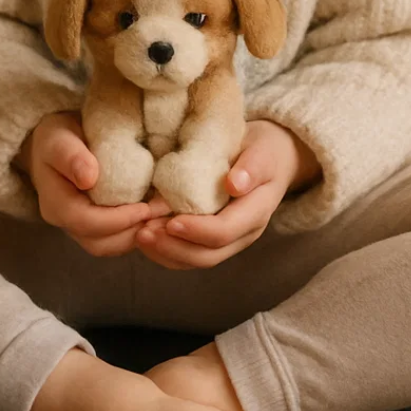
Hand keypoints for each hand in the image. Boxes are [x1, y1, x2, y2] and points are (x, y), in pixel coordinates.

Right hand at [23, 112, 166, 256]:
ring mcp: (78, 227)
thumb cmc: (57, 137)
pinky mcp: (92, 225)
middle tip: (162, 212)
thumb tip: (88, 178)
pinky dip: (135, 230)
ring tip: (161, 214)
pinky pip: (114, 239)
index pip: (85, 223)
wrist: (55, 143)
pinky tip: (153, 214)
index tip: (145, 207)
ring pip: (109, 246)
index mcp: (55, 204)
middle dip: (133, 231)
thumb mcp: (58, 138)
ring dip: (137, 234)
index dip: (118, 219)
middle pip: (99, 243)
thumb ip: (70, 156)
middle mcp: (64, 222)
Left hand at [134, 119, 320, 270]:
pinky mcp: (215, 240)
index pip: (225, 231)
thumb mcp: (262, 151)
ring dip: (166, 253)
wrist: (271, 159)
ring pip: (196, 260)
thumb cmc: (263, 150)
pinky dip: (166, 251)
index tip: (170, 221)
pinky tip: (146, 238)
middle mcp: (244, 234)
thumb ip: (251, 167)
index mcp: (257, 212)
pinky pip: (190, 256)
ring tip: (139, 235)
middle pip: (208, 255)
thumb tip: (235, 185)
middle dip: (173, 248)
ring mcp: (230, 241)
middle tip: (143, 232)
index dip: (197, 230)